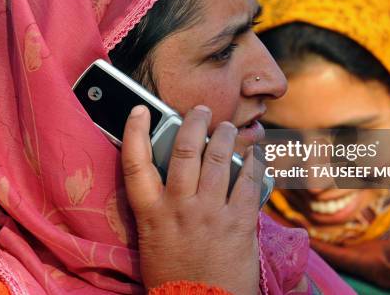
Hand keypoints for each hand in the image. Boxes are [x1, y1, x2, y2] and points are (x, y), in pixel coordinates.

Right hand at [121, 105, 261, 293]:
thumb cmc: (174, 277)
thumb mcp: (154, 240)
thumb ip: (160, 207)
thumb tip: (175, 176)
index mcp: (152, 214)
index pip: (136, 163)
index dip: (135, 131)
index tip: (140, 111)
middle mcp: (180, 207)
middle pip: (185, 150)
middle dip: (194, 123)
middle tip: (200, 111)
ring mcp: (211, 213)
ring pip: (218, 158)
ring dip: (225, 136)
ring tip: (226, 128)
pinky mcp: (239, 222)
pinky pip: (248, 181)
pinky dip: (252, 162)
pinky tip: (254, 154)